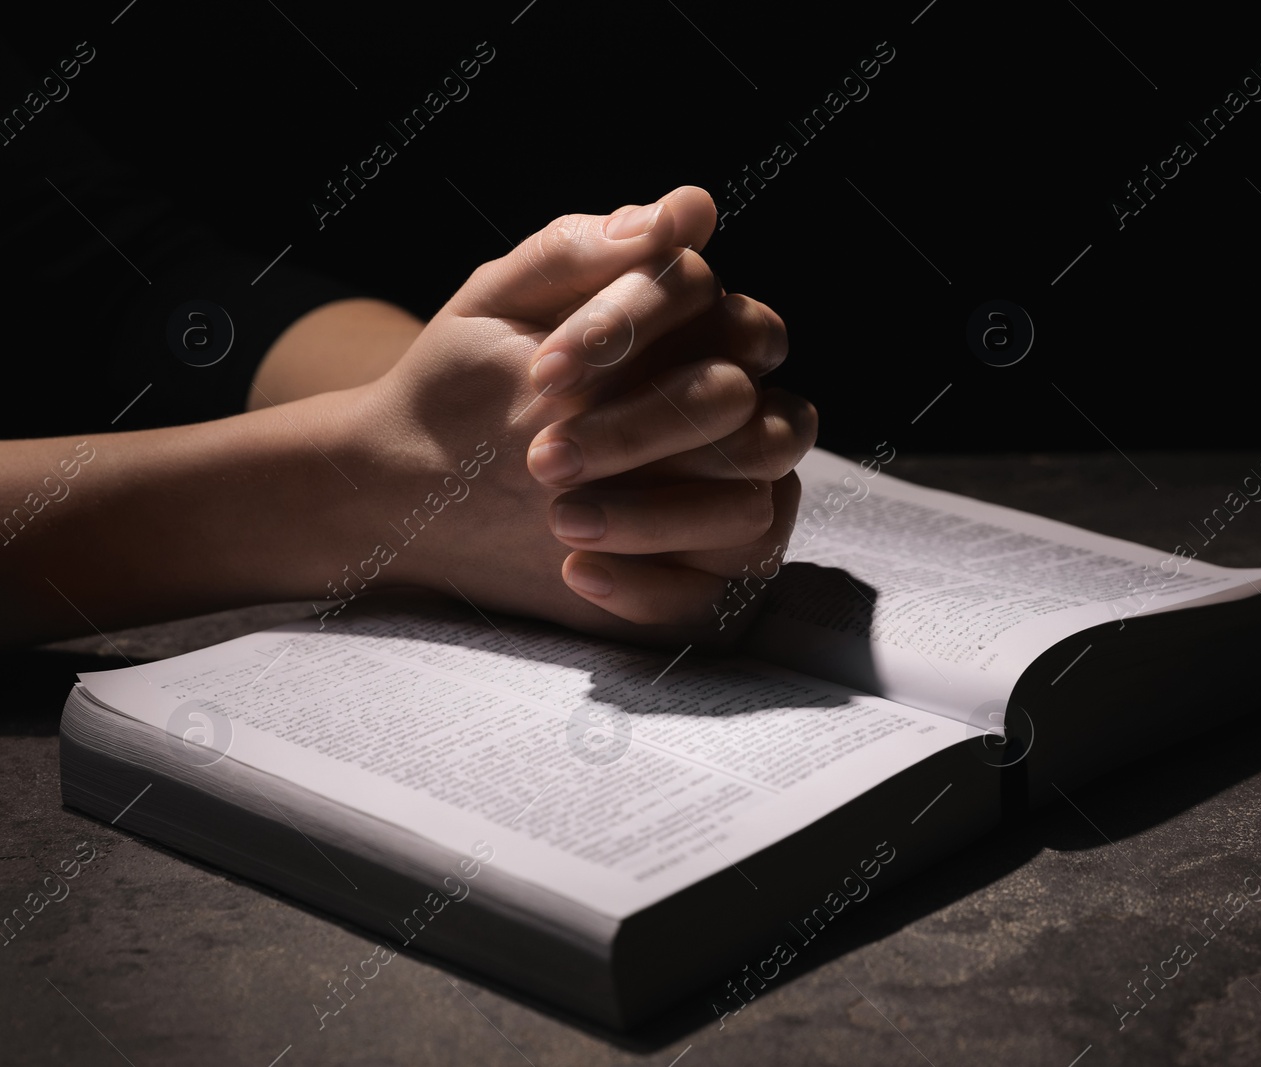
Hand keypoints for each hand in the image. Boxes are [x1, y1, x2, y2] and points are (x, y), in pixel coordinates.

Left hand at [346, 187, 814, 644]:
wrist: (413, 489)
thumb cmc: (462, 384)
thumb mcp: (498, 304)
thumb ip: (583, 249)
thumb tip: (691, 209)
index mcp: (688, 330)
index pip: (718, 307)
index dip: (636, 333)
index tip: (543, 374)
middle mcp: (725, 408)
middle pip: (742, 406)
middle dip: (642, 429)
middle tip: (541, 458)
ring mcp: (724, 494)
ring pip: (754, 503)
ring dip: (656, 514)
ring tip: (557, 521)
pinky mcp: (704, 573)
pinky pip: (726, 589)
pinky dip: (654, 585)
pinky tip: (576, 573)